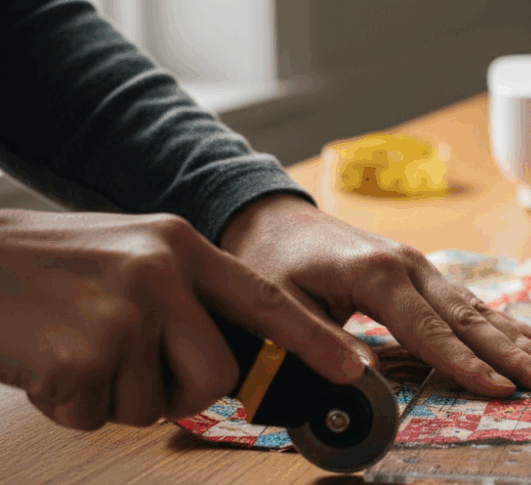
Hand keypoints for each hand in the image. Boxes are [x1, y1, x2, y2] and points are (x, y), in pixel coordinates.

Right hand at [0, 209, 367, 430]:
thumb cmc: (44, 267)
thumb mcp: (130, 256)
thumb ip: (184, 296)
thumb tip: (224, 362)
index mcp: (181, 246)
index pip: (265, 300)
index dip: (313, 338)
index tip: (353, 366)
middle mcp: (164, 273)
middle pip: (217, 376)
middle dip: (177, 391)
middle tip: (124, 365)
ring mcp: (127, 311)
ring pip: (156, 404)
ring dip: (114, 396)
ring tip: (73, 349)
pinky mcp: (85, 354)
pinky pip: (98, 417)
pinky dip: (69, 405)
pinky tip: (44, 361)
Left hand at [221, 194, 530, 396]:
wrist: (271, 218)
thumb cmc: (270, 262)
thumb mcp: (279, 304)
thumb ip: (320, 341)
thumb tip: (365, 381)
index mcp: (376, 275)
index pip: (430, 330)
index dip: (465, 364)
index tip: (500, 390)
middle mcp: (407, 265)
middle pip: (467, 317)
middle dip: (510, 353)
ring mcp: (417, 265)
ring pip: (475, 306)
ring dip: (515, 338)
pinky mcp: (417, 271)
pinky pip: (465, 300)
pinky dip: (500, 320)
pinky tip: (530, 335)